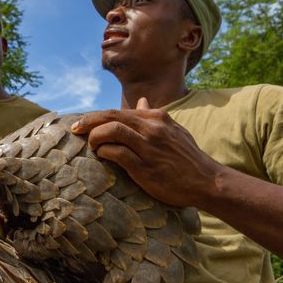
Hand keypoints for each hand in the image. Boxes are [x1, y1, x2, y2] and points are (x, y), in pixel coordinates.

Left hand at [71, 97, 221, 206]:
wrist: (207, 181)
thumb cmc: (187, 157)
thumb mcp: (174, 130)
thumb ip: (154, 116)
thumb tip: (141, 101)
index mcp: (157, 117)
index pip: (119, 111)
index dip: (97, 116)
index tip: (84, 124)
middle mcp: (152, 128)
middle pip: (111, 116)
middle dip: (88, 121)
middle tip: (75, 129)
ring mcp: (149, 147)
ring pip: (112, 130)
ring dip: (95, 137)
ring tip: (91, 146)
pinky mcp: (145, 167)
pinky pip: (117, 153)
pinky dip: (104, 152)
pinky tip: (101, 156)